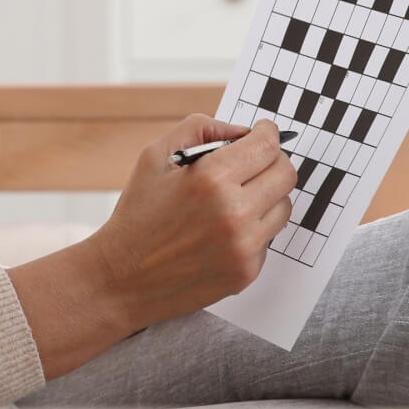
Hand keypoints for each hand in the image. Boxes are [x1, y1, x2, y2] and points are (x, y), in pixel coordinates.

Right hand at [86, 113, 296, 335]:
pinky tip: (223, 230)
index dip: (268, 133)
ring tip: (235, 198)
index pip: (267, 146)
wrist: (123, 277)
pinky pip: (268, 237)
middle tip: (255, 162)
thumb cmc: (137, 214)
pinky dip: (253, 227)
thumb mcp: (154, 157)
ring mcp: (244, 245)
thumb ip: (199, 130)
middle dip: (273, 161)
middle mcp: (234, 211)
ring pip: (283, 206)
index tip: (264, 132)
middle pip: (285, 174)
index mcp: (211, 177)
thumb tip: (240, 132)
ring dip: (266, 196)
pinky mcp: (247, 272)